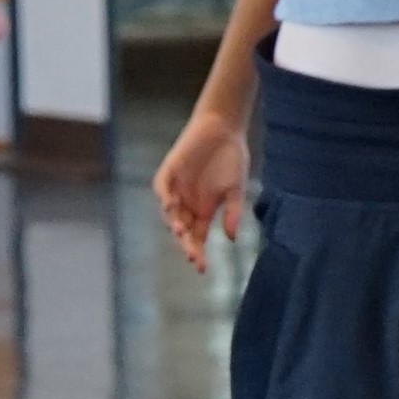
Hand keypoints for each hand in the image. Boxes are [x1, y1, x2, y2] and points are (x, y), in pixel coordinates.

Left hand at [152, 107, 248, 271]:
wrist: (224, 129)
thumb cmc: (232, 158)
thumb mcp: (235, 190)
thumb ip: (231, 212)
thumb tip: (231, 239)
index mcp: (203, 210)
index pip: (197, 238)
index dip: (198, 253)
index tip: (201, 269)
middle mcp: (187, 203)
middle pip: (183, 230)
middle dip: (186, 244)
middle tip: (192, 256)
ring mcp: (177, 188)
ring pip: (171, 213)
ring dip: (175, 222)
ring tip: (182, 232)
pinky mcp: (169, 172)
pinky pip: (162, 188)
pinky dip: (165, 197)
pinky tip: (170, 206)